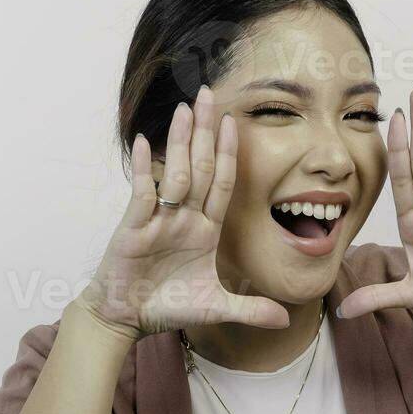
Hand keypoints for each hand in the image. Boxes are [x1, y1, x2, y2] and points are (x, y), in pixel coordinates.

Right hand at [77, 86, 290, 341]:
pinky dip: (145, 169)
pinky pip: (143, 193)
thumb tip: (285, 319)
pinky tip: (148, 143)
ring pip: (175, 174)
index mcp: (204, 229)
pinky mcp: (134, 227)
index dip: (230, 153)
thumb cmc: (167, 307)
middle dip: (205, 131)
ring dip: (180, 141)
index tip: (235, 122)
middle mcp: (183, 217)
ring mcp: (159, 219)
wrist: (127, 318)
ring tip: (185, 108)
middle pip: (200, 167)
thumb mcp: (216, 308)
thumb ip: (250, 309)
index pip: (222, 183)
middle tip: (208, 94)